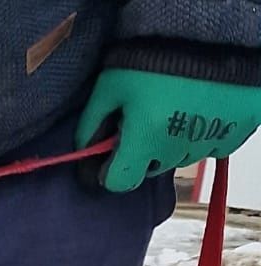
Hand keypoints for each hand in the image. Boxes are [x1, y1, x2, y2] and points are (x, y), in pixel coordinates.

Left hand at [78, 68, 260, 191]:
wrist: (212, 28)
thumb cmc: (155, 53)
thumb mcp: (111, 85)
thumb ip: (91, 123)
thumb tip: (83, 152)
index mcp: (145, 138)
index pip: (120, 182)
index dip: (110, 172)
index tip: (111, 158)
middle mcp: (177, 146)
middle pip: (150, 167)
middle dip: (143, 151)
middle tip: (146, 119)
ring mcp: (210, 139)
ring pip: (180, 157)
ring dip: (173, 142)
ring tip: (175, 108)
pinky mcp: (237, 129)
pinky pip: (214, 146)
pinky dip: (204, 134)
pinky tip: (200, 109)